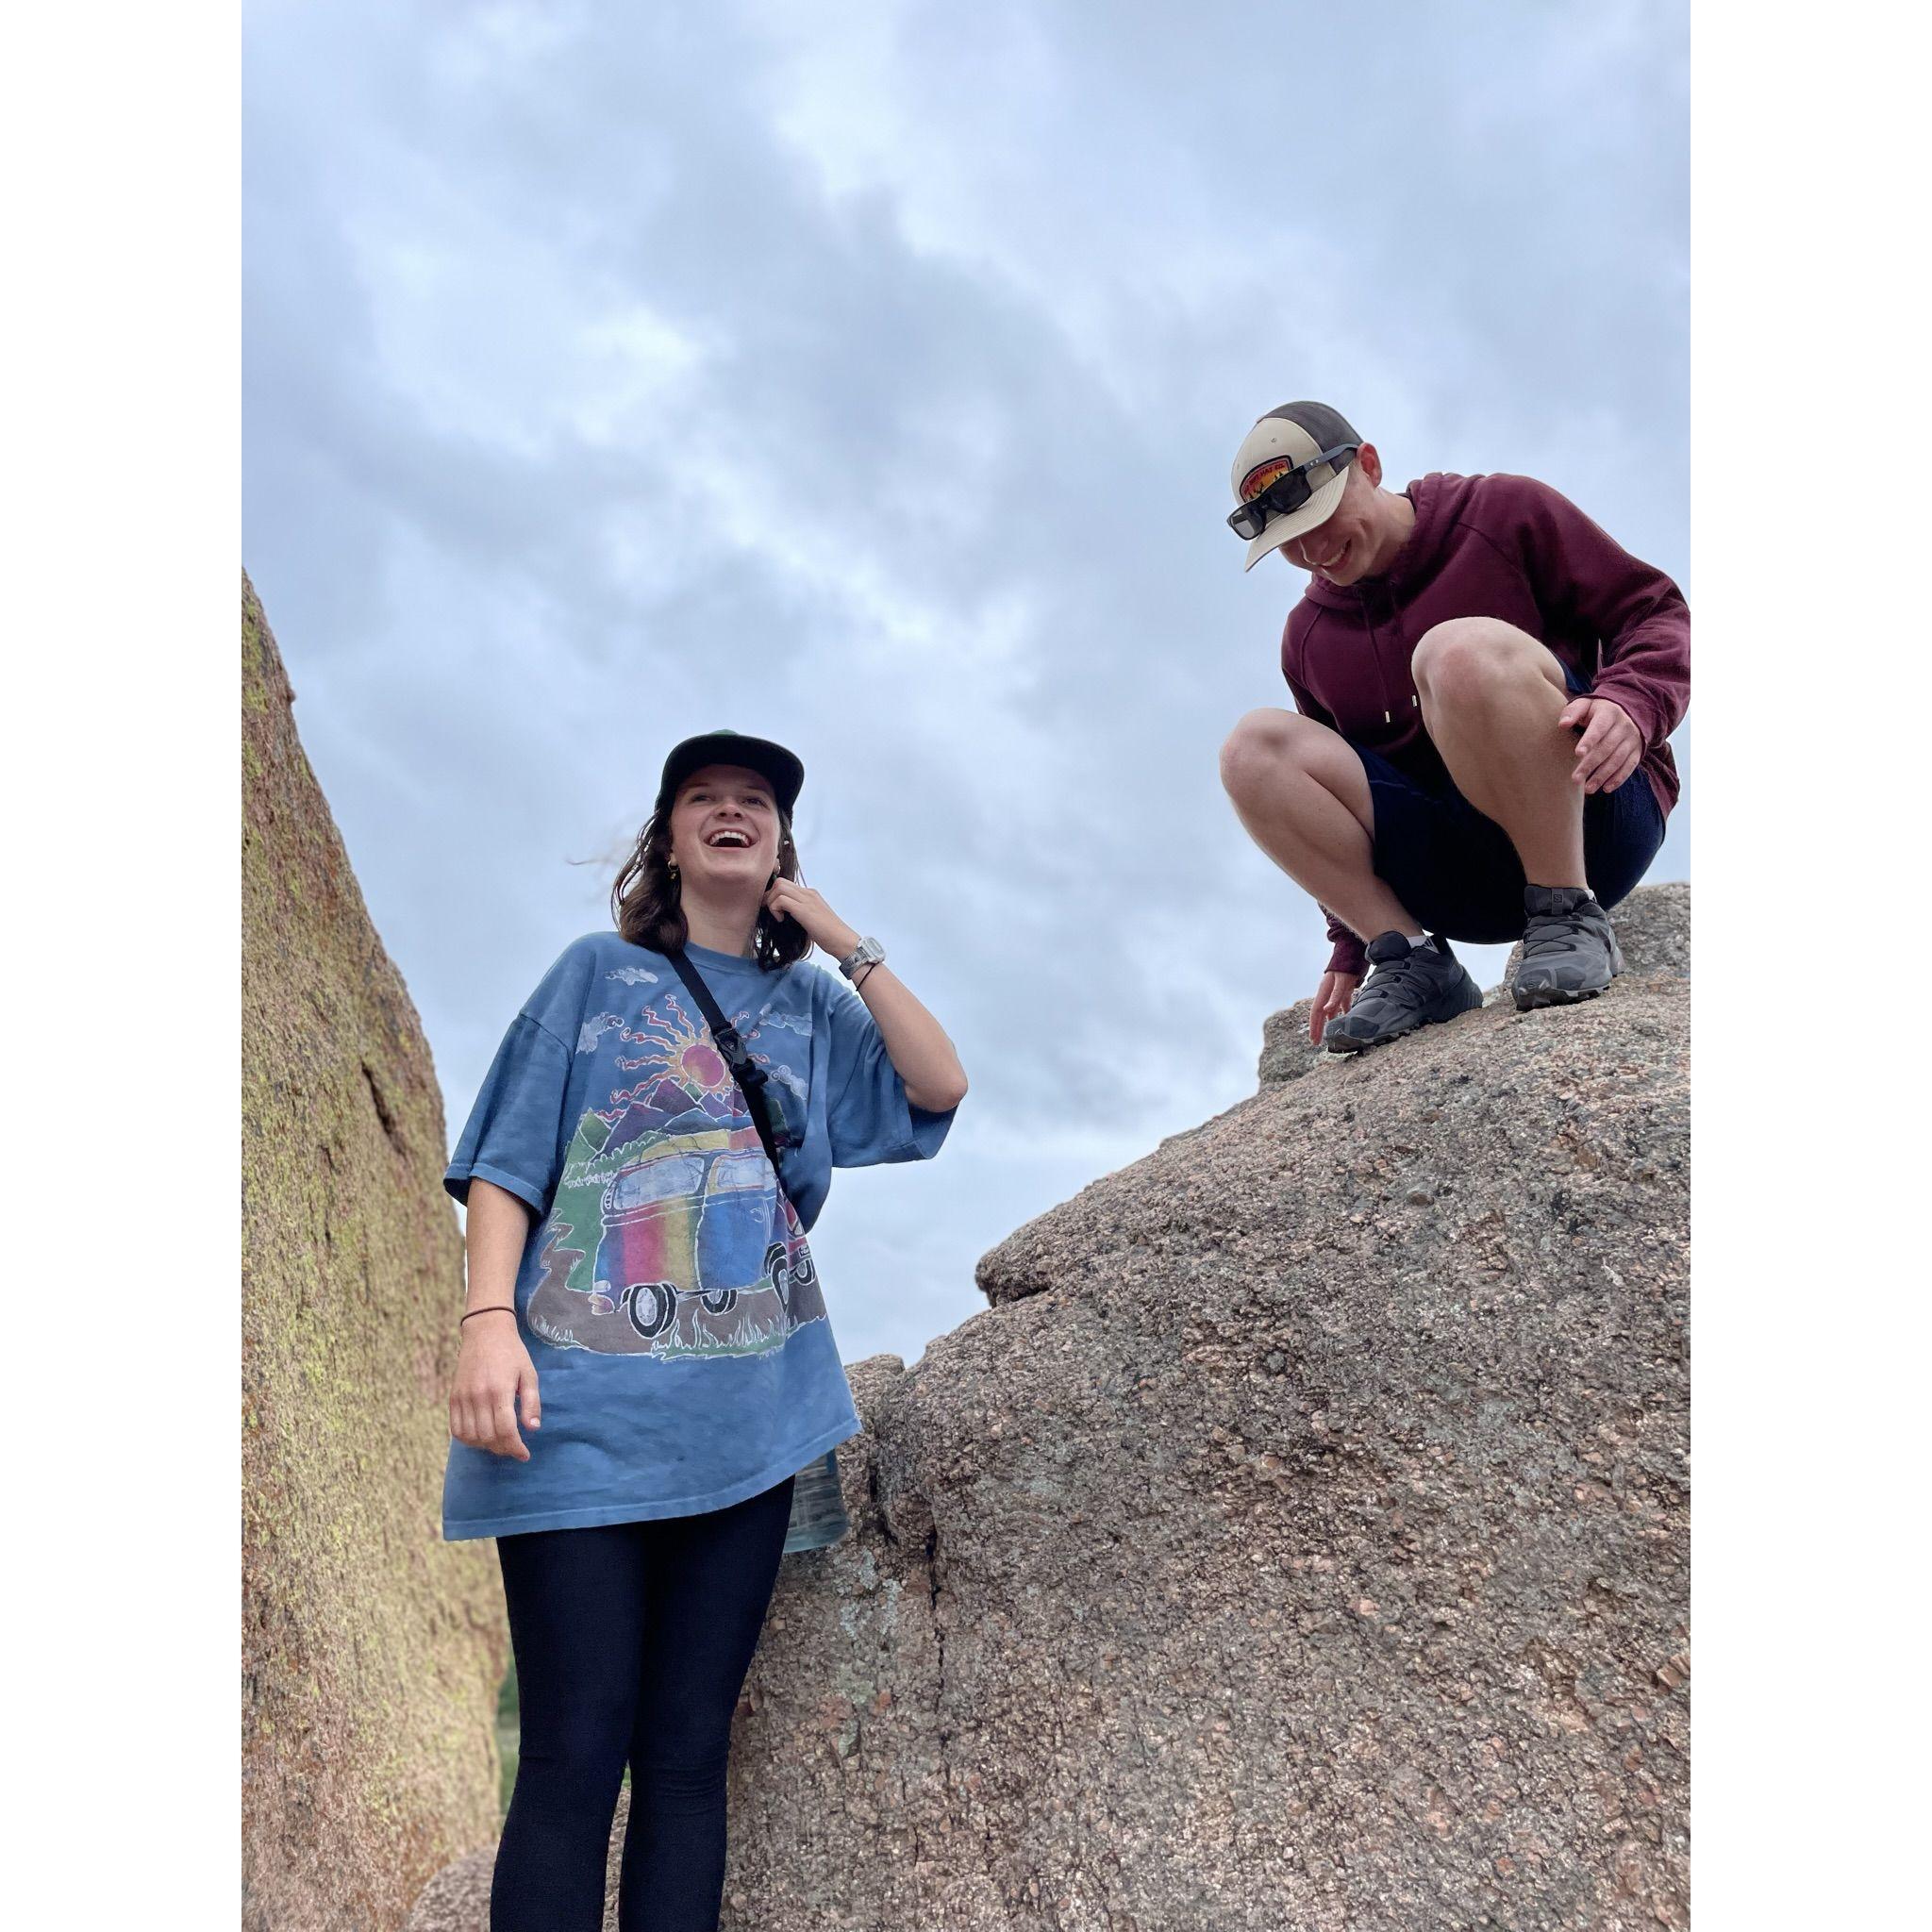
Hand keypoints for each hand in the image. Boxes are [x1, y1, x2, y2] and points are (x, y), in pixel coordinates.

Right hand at [450, 1317, 540, 1461]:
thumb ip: (531, 1402)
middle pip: (488, 1437)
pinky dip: (468, 1439)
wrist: (485, 1332)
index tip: (524, 1454)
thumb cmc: (512, 1353)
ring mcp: (463, 1397)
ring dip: (486, 1446)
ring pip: (471, 1437)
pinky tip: (481, 1436)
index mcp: (500, 1390)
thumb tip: (532, 1429)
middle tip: (514, 1447)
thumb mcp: (529, 1374)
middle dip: (503, 1448)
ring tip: (499, 1442)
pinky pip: (456, 1429)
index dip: (515, 1447)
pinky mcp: (453, 1398)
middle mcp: (478, 1396)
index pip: (505, 1430)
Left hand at [763, 877, 860, 961]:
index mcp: (810, 894)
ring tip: (778, 917)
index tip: (771, 908)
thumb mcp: (811, 918)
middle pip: (780, 881)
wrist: (842, 940)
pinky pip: (781, 900)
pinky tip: (782, 920)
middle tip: (770, 911)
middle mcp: (808, 893)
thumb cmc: (828, 934)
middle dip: (769, 896)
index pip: (786, 884)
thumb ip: (799, 912)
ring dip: (771, 902)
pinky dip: (775, 909)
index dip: (774, 894)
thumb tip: (783, 915)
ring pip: (779, 887)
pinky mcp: (804, 910)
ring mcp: (807, 900)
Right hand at [1311, 971, 1359, 1044]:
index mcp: (1323, 992)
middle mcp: (1327, 994)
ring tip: (1329, 1035)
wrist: (1351, 954)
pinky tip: (1345, 1020)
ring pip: (1329, 1011)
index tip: (1313, 1039)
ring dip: (1328, 1023)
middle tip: (1316, 1043)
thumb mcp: (1341, 982)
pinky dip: (1342, 1014)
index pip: (1316, 1012)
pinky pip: (1341, 1005)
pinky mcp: (1343, 991)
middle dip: (1318, 1028)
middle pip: (1320, 1014)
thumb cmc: (1345, 967)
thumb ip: (1334, 996)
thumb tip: (1326, 1010)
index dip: (1314, 1026)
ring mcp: (1334, 993)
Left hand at [1559, 695, 1640, 794]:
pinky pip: (1629, 766)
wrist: (1627, 710)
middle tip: (1575, 779)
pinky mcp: (1637, 751)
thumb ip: (1573, 712)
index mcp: (1609, 713)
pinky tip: (1606, 788)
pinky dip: (1619, 778)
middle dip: (1591, 764)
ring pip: (1618, 759)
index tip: (1577, 753)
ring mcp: (1632, 739)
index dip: (1589, 740)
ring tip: (1588, 789)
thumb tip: (1562, 724)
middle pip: (1607, 747)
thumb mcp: (1586, 704)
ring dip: (1603, 775)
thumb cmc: (1597, 711)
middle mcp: (1624, 726)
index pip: (1599, 728)